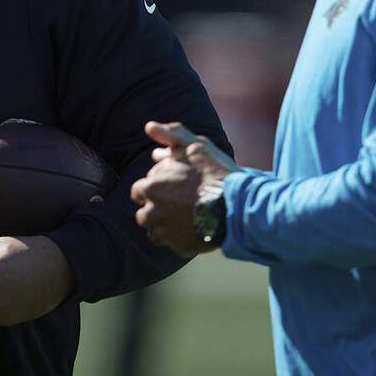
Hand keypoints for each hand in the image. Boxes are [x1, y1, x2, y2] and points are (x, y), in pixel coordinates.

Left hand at [130, 121, 237, 256]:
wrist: (237, 204)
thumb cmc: (214, 172)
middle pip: (144, 214)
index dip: (153, 187)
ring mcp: (166, 233)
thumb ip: (170, 134)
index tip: (169, 186)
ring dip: (165, 227)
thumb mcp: (194, 145)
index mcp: (151, 187)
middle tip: (177, 204)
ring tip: (184, 218)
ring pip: (156, 233)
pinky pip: (174, 245)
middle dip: (156, 209)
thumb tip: (150, 126)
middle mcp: (152, 212)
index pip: (138, 191)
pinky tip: (195, 229)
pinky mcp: (180, 248)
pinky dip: (181, 239)